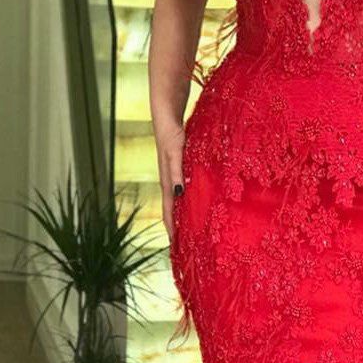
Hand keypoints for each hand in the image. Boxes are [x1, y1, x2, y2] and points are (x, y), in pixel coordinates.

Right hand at [155, 122, 185, 243]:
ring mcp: (174, 175)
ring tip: (189, 231)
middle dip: (176, 228)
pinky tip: (195, 203)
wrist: (167, 114)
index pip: (168, 211)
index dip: (171, 230)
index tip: (175, 247)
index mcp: (167, 181)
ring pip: (178, 201)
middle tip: (184, 246)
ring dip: (182, 216)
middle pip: (172, 210)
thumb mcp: (175, 153)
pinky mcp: (180, 167)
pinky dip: (188, 201)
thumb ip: (176, 172)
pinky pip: (184, 190)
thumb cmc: (171, 133)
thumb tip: (178, 193)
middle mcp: (169, 181)